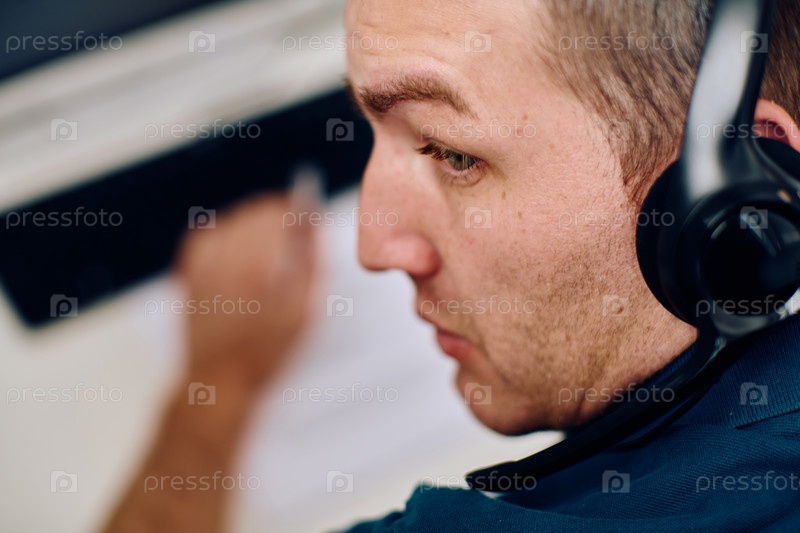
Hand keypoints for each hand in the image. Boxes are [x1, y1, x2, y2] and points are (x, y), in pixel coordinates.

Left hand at [174, 193, 317, 391]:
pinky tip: (236, 248)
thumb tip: (315, 229)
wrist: (220, 379)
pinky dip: (223, 235)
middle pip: (252, 215)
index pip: (275, 214)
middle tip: (289, 227)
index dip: (293, 209)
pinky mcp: (188, 275)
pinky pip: (205, 238)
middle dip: (274, 215)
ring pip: (229, 222)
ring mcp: (204, 268)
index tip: (304, 213)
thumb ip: (313, 265)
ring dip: (249, 224)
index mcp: (259, 268)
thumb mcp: (304, 313)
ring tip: (264, 239)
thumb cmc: (266, 351)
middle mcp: (227, 262)